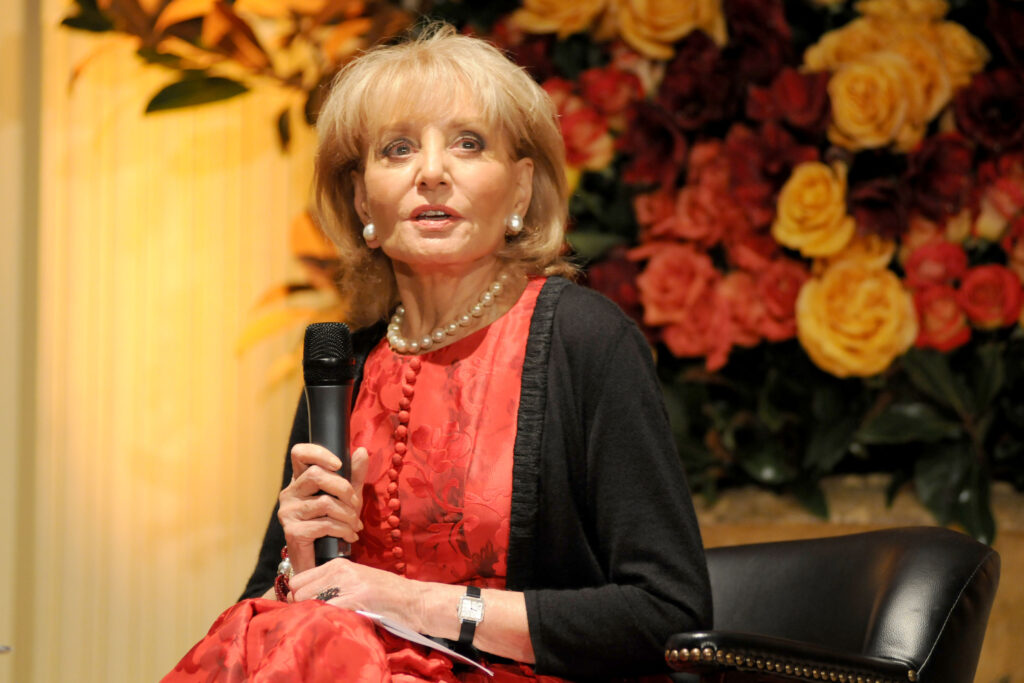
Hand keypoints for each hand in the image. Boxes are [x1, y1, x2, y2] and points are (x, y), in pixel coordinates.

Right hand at [278, 444, 368, 573]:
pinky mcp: (293, 532)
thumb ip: (354, 475)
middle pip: (316, 475)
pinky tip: (350, 536)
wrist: (321, 562)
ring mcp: (288, 513)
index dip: (318, 452)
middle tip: (356, 505)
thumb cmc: (333, 526)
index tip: (339, 464)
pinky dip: (344, 529)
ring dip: (348, 514)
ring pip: (325, 502)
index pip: (299, 453)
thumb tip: (361, 451)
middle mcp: (289, 493)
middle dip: (344, 489)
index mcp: (300, 480)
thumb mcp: (347, 497)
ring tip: (355, 524)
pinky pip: (325, 524)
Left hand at [289, 558, 417, 624]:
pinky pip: (326, 610)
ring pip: (309, 600)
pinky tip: (337, 622)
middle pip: (299, 591)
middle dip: (302, 606)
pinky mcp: (356, 598)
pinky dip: (326, 619)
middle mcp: (340, 570)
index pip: (298, 579)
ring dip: (313, 613)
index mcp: (338, 564)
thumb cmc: (385, 593)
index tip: (308, 607)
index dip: (299, 596)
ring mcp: (347, 584)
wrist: (412, 600)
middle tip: (316, 616)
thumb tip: (305, 596)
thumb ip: (333, 584)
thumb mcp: (356, 580)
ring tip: (327, 619)